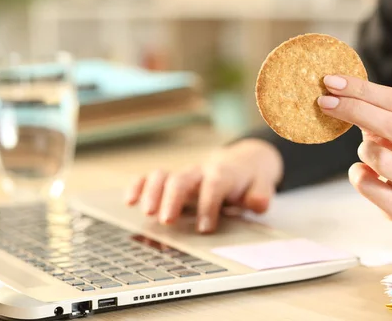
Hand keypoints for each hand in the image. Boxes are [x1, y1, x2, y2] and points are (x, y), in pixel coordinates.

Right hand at [126, 139, 282, 232]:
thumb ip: (260, 194)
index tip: (205, 228)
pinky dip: (138, 186)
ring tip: (146, 213)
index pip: (214, 186)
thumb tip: (258, 203)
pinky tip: (129, 200)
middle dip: (173, 199)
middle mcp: (200, 172)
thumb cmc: (249, 180)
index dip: (208, 206)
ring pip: (163, 175)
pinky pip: (150, 178)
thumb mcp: (261, 185)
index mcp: (224, 174)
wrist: (242, 163)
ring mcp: (184, 175)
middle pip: (182, 179)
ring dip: (152, 192)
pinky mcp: (171, 180)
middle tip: (167, 221)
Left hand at [318, 75, 391, 223]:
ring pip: (380, 158)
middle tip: (324, 102)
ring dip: (363, 150)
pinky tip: (367, 173)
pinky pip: (366, 184)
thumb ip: (376, 108)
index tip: (332, 82)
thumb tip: (335, 87)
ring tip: (369, 152)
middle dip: (353, 110)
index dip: (362, 90)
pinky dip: (358, 174)